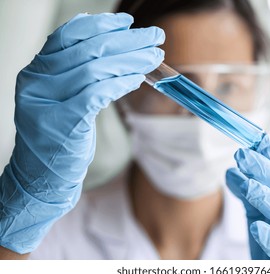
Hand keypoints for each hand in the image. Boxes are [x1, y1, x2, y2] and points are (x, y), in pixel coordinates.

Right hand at [0, 12, 163, 253]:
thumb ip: (81, 75)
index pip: (68, 36)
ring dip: (131, 59)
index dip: (100, 25)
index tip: (127, 23)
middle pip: (87, 48)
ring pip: (94, 68)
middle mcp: (36, 81)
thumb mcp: (64, 99)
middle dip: (126, 40)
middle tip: (154, 36)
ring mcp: (46, 101)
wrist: (42, 177)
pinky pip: (98, 92)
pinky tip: (138, 78)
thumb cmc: (60, 137)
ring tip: (154, 56)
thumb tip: (117, 51)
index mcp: (36, 72)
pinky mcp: (63, 121)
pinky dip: (121, 82)